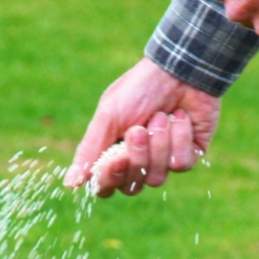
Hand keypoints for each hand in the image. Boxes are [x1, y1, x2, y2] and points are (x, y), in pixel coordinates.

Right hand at [64, 58, 219, 197]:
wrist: (180, 71)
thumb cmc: (138, 90)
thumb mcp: (109, 116)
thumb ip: (90, 150)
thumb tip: (70, 185)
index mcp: (113, 153)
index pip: (106, 186)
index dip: (110, 177)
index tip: (117, 156)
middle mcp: (138, 162)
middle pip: (131, 187)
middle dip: (136, 155)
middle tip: (139, 129)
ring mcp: (163, 162)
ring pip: (157, 178)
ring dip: (158, 144)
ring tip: (160, 116)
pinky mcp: (188, 156)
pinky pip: (180, 164)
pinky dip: (179, 138)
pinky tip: (180, 117)